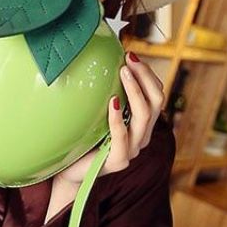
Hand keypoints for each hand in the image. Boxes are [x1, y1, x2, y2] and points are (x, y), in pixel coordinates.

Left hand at [54, 52, 165, 186]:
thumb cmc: (83, 139)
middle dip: (145, 77)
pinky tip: (112, 101)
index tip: (130, 55)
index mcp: (141, 124)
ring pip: (144, 116)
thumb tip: (103, 60)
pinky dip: (118, 117)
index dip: (148, 74)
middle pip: (156, 102)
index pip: (156, 95)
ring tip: (123, 72)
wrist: (70, 171)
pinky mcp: (118, 161)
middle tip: (129, 59)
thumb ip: (107, 95)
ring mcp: (132, 150)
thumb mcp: (97, 113)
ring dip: (135, 90)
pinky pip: (122, 137)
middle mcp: (142, 136)